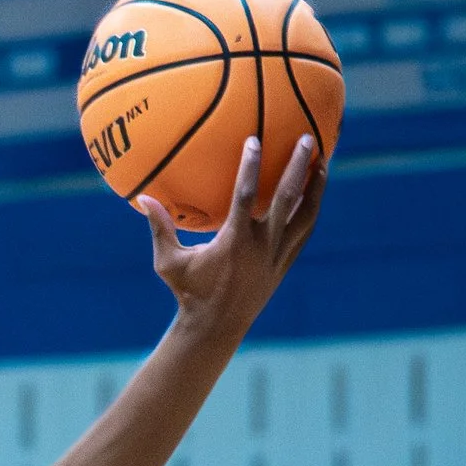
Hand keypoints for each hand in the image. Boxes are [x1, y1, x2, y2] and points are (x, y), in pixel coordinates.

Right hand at [136, 125, 326, 343]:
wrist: (216, 327)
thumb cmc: (189, 292)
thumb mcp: (169, 262)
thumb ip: (159, 228)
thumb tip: (142, 197)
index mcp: (235, 241)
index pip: (246, 195)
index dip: (251, 166)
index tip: (255, 140)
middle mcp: (262, 246)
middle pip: (287, 198)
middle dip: (298, 166)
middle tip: (306, 138)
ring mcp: (277, 256)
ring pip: (305, 215)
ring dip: (316, 187)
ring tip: (323, 162)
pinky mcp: (284, 264)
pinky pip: (304, 232)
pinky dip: (310, 211)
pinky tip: (314, 194)